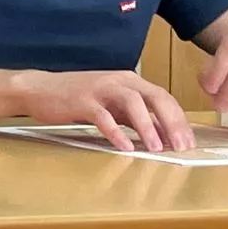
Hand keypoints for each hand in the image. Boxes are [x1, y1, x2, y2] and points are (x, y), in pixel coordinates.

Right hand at [13, 69, 193, 152]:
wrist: (38, 89)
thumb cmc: (76, 99)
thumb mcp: (111, 105)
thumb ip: (134, 116)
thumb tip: (161, 135)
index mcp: (129, 81)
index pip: (164, 97)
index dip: (180, 119)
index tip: (189, 141)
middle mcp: (119, 80)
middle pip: (155, 97)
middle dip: (172, 122)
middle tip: (181, 146)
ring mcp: (100, 89)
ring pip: (133, 104)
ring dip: (148, 127)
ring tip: (156, 148)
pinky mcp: (81, 100)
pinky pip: (103, 117)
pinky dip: (116, 133)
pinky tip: (124, 147)